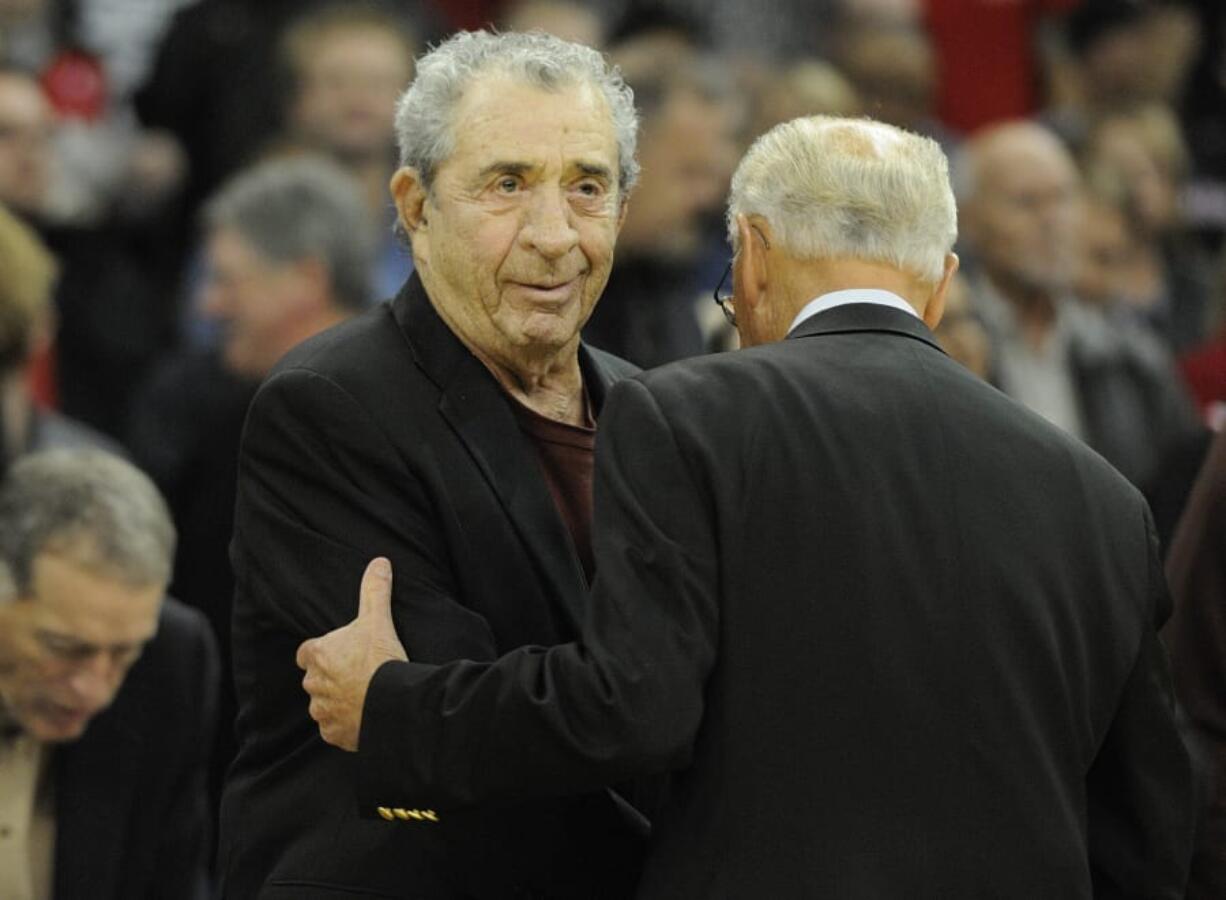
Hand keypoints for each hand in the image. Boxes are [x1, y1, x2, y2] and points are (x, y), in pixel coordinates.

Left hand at [297, 557, 407, 750]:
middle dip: (330, 678)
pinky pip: (334, 729)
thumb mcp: (377, 619)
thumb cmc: (380, 659)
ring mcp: (322, 712)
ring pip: (323, 706)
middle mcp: (313, 685)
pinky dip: (346, 725)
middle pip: (314, 680)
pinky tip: (365, 717)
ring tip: (363, 696)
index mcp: (318, 656)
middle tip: (357, 674)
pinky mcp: (334, 734)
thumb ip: (375, 590)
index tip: (336, 653)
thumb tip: (379, 562)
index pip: (306, 653)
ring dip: (336, 702)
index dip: (320, 652)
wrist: (392, 703)